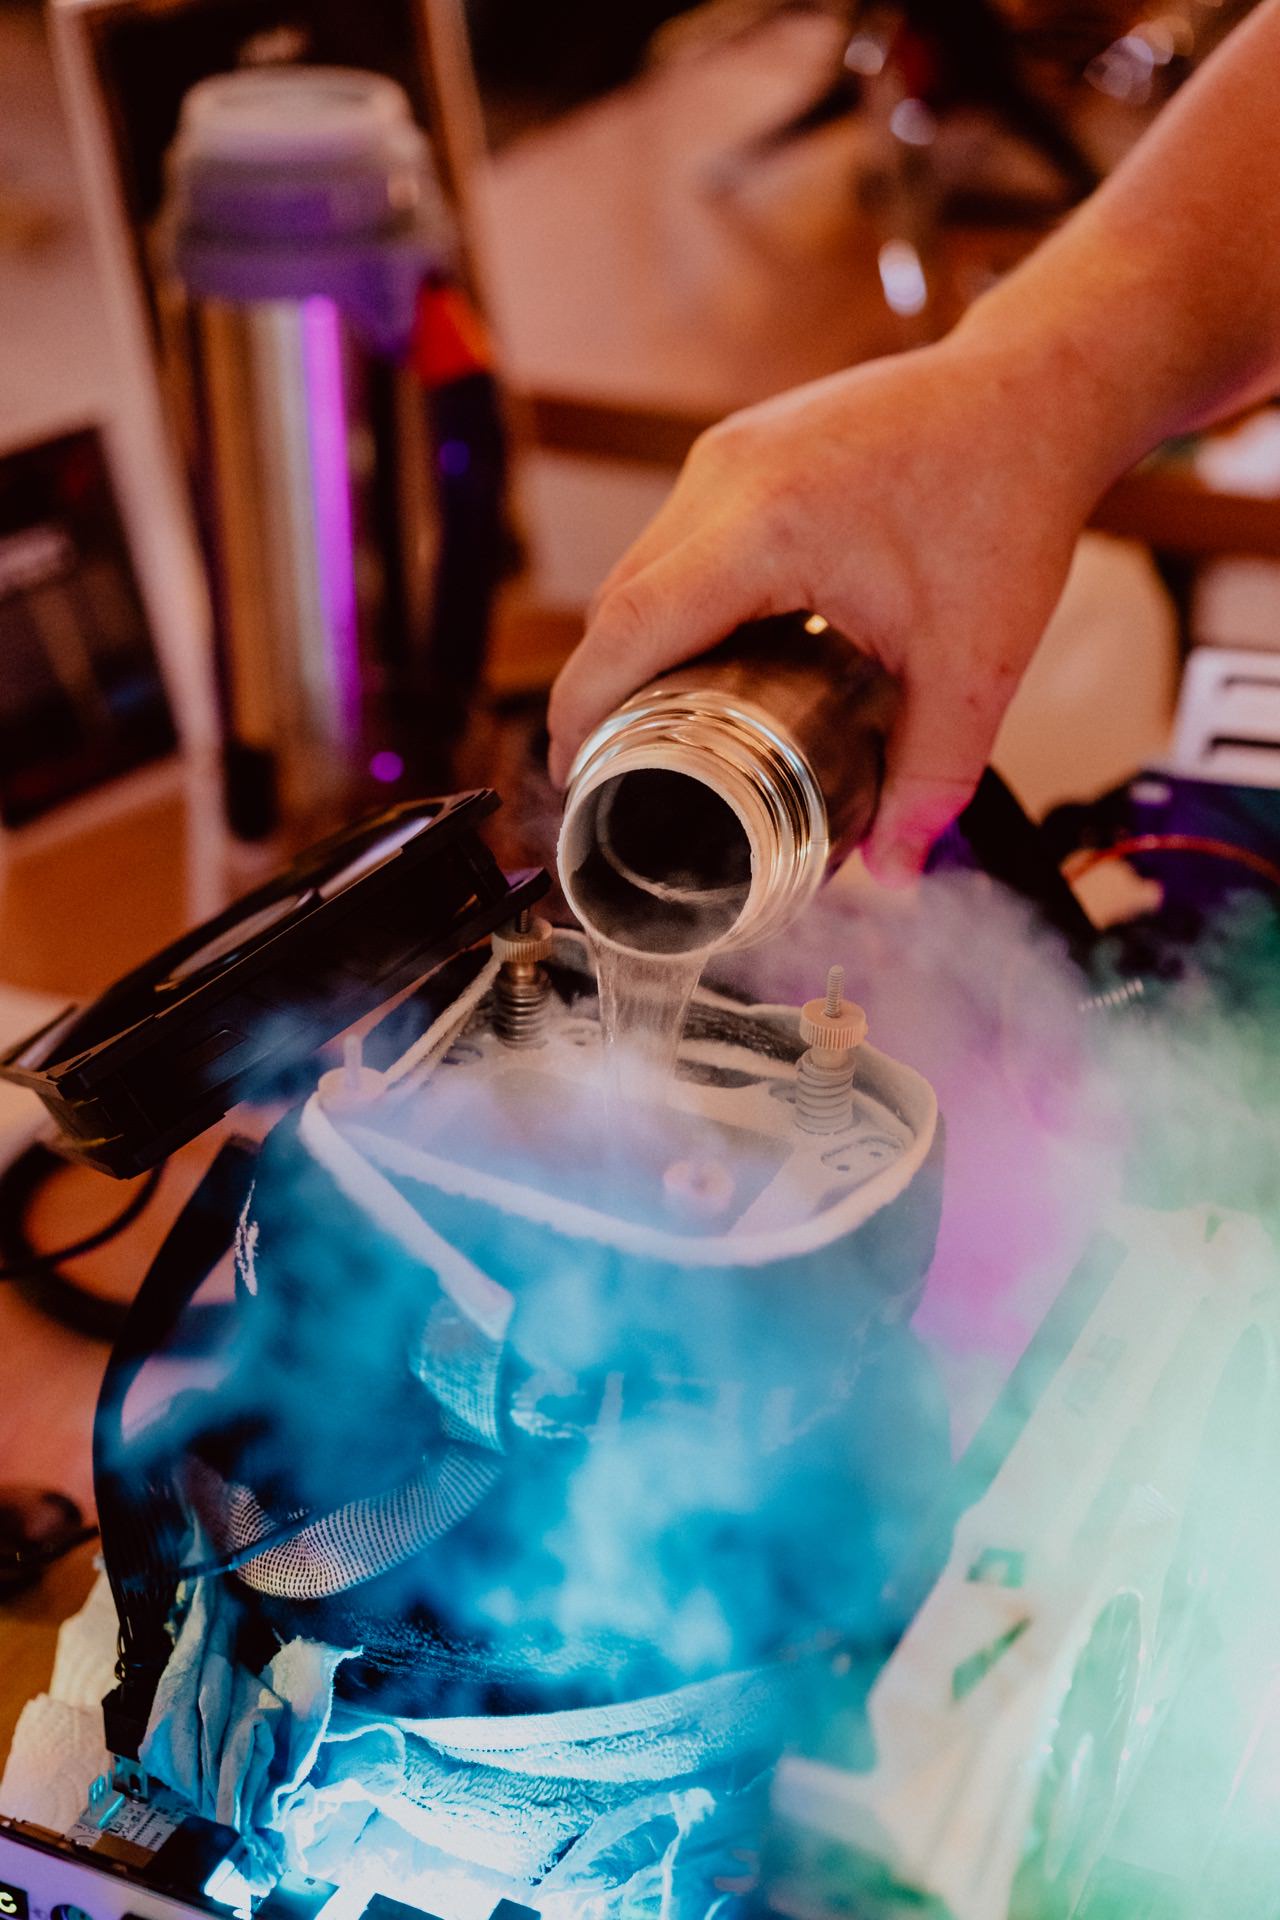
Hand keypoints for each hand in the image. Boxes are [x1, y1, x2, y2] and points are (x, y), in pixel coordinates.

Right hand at [547, 337, 1097, 882]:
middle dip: (598, 690)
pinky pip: (676, 538)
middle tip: (607, 770)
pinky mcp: (743, 448)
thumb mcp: (975, 661)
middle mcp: (726, 478)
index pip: (628, 627)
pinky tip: (692, 654)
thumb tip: (893, 869)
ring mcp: (727, 454)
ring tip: (646, 723)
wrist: (1036, 389)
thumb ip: (932, 774)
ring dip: (631, 645)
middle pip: (617, 601)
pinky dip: (670, 602)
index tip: (573, 774)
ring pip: (640, 566)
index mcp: (765, 527)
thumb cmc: (1007, 502)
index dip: (583, 709)